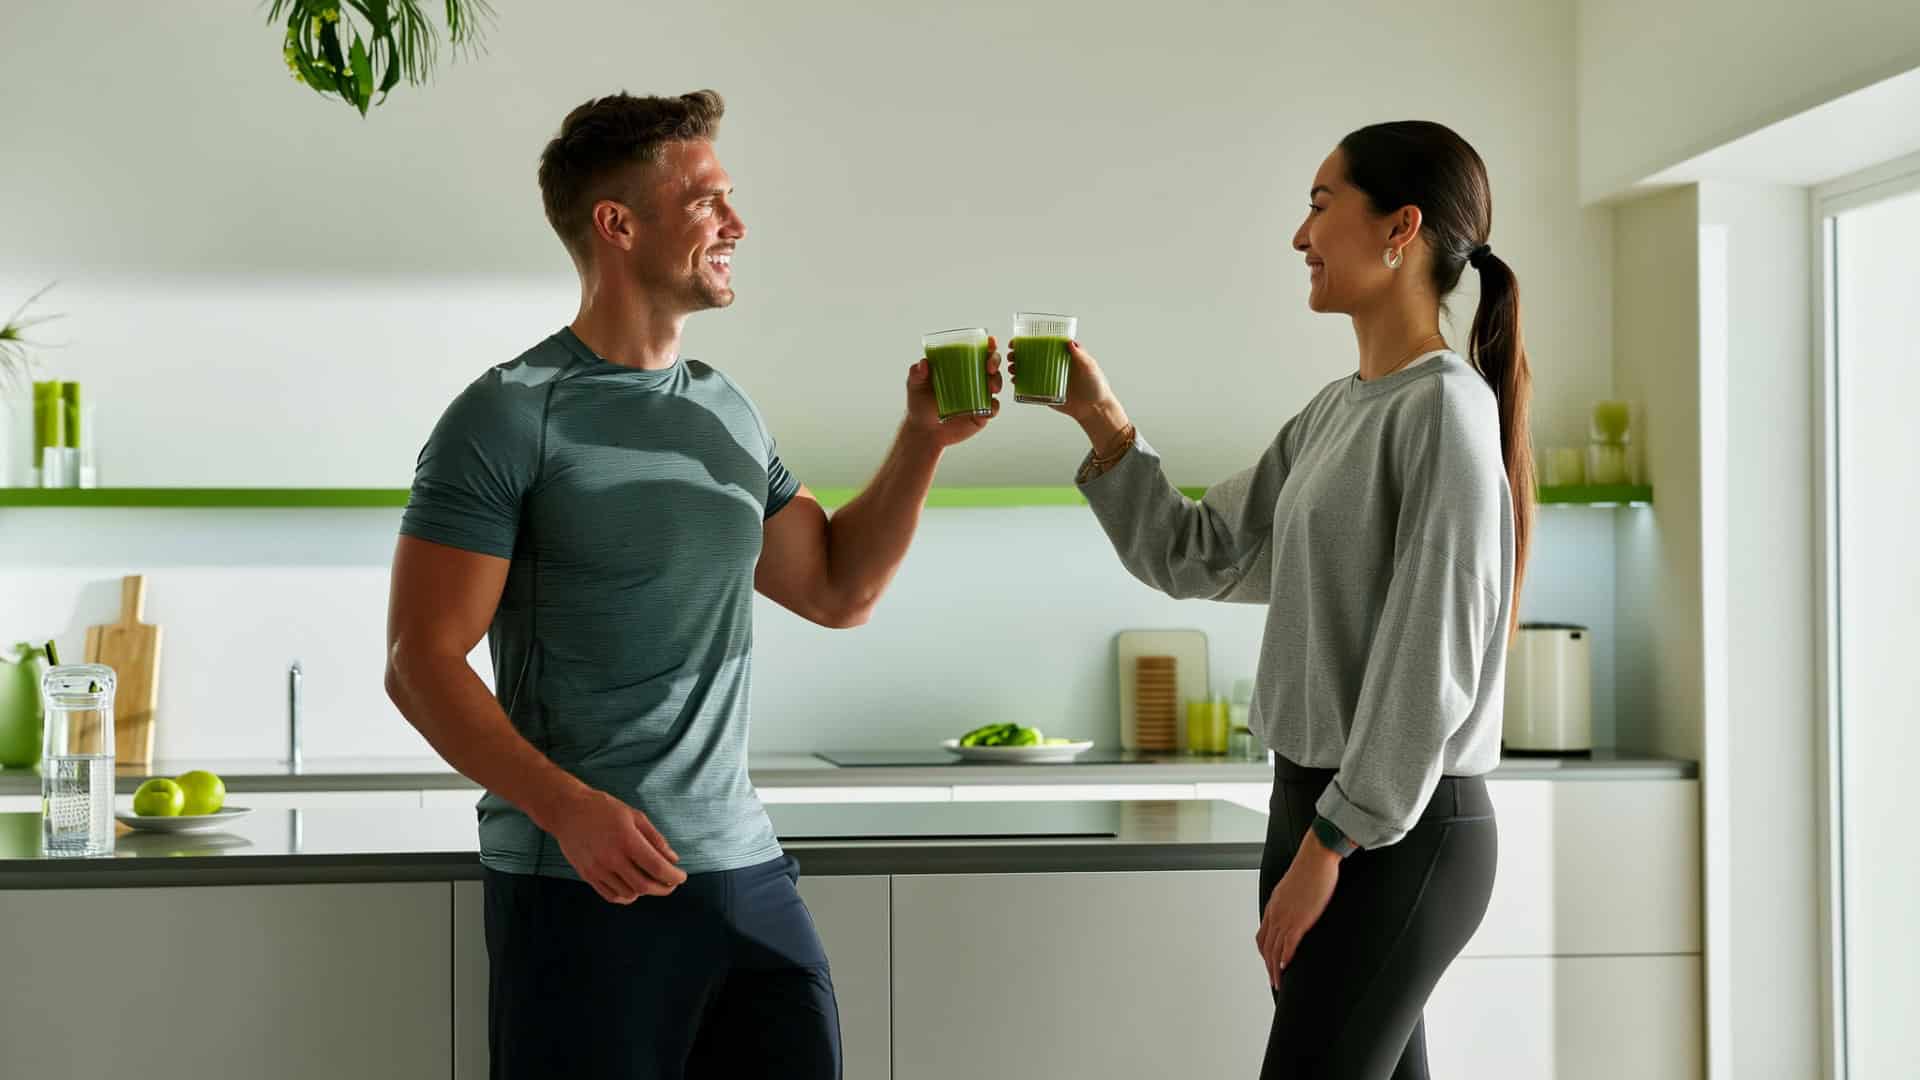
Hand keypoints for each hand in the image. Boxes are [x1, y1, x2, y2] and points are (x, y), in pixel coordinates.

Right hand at [547, 789, 687, 904]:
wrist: (568, 810)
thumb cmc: (604, 809)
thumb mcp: (635, 816)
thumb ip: (656, 839)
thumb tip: (673, 859)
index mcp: (627, 840)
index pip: (657, 867)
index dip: (673, 876)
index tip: (681, 877)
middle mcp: (612, 858)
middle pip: (644, 886)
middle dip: (663, 888)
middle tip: (671, 884)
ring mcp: (598, 869)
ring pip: (628, 893)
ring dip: (645, 892)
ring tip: (651, 882)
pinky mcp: (587, 875)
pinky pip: (610, 895)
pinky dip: (626, 896)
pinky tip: (633, 889)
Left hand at [906, 336, 1001, 446]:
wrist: (924, 432)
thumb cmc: (919, 404)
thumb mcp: (915, 386)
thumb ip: (917, 373)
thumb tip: (923, 363)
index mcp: (959, 366)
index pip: (976, 351)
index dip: (987, 344)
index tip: (990, 342)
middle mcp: (973, 378)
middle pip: (991, 364)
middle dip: (995, 361)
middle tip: (989, 366)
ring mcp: (979, 395)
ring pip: (995, 383)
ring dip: (997, 381)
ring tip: (991, 387)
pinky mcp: (982, 413)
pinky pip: (994, 408)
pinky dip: (994, 406)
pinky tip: (988, 407)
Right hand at [1008, 338, 1118, 424]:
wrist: (1094, 409)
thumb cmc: (1096, 386)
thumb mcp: (1090, 367)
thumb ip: (1080, 355)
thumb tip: (1069, 342)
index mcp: (1063, 356)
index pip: (1043, 344)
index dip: (1029, 341)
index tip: (1018, 341)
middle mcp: (1054, 365)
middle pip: (1032, 356)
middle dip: (1018, 354)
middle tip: (1012, 356)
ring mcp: (1049, 379)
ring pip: (1028, 370)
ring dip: (1017, 367)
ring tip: (1012, 368)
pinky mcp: (1046, 392)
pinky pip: (1030, 387)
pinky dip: (1020, 383)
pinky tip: (1015, 381)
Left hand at [1255, 834, 1341, 987]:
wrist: (1316, 858)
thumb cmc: (1310, 868)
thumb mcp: (1296, 887)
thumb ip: (1294, 900)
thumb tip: (1300, 907)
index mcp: (1274, 905)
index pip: (1263, 934)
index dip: (1265, 952)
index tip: (1270, 963)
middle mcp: (1275, 913)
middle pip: (1266, 946)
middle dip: (1268, 966)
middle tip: (1274, 981)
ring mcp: (1286, 917)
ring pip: (1274, 949)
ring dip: (1274, 968)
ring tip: (1278, 982)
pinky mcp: (1299, 919)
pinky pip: (1288, 944)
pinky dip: (1285, 958)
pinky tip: (1286, 967)